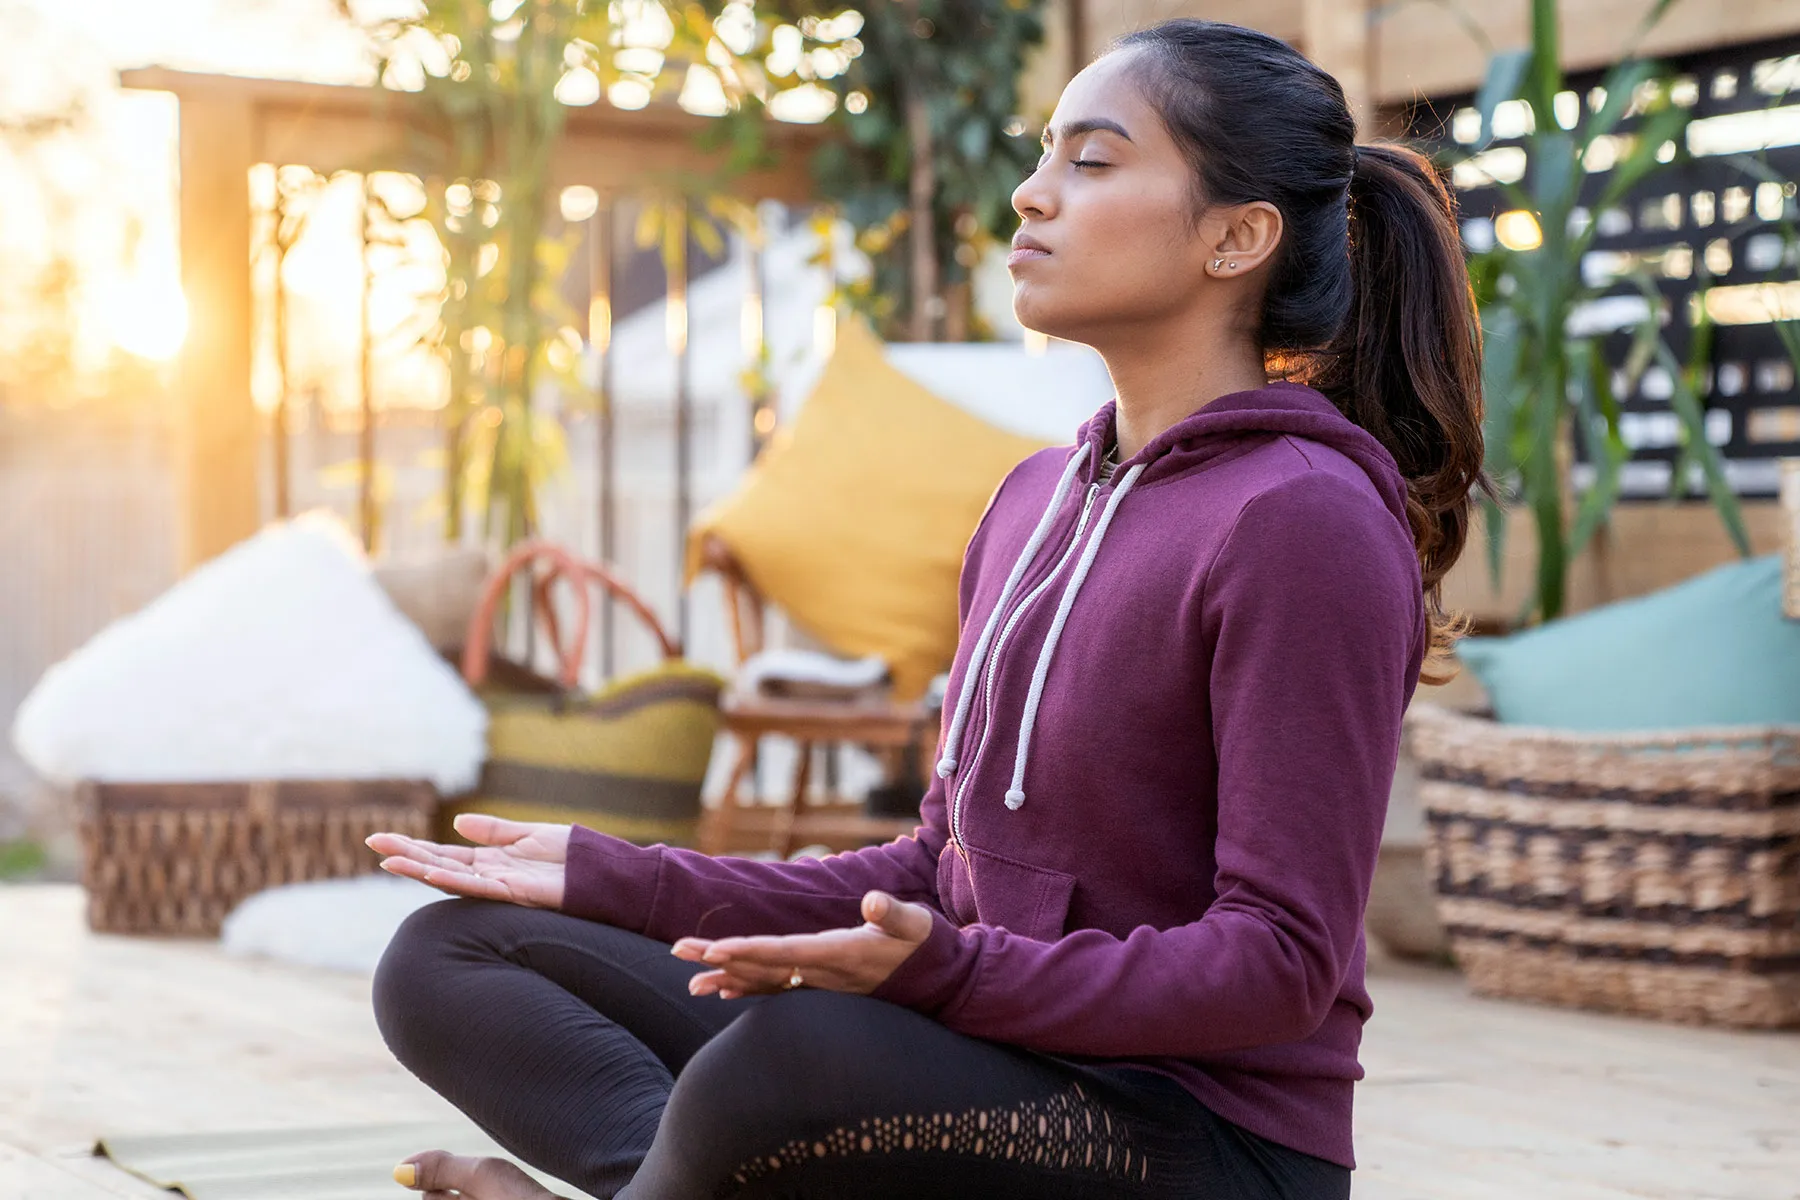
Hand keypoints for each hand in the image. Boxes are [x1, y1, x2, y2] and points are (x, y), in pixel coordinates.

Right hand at [367, 814, 569, 909]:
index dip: (413, 849)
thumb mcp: (527, 835)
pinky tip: (431, 872)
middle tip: (373, 843)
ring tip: (390, 861)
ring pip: (450, 878)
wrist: (603, 873)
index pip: (442, 855)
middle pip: (438, 865)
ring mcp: (499, 887)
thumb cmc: (571, 857)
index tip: (383, 840)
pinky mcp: (515, 893)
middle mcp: (488, 877)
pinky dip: (454, 880)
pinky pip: (479, 888)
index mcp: (489, 863)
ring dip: (419, 870)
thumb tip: (458, 824)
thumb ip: (494, 831)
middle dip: (406, 855)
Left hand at [671, 890, 933, 999]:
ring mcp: (820, 984)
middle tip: (679, 950)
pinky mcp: (821, 986)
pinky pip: (778, 989)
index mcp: (838, 954)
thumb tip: (871, 902)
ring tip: (690, 980)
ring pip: (765, 981)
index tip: (716, 948)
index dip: (749, 950)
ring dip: (727, 978)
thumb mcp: (913, 922)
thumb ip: (892, 913)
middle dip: (720, 960)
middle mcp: (822, 974)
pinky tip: (725, 990)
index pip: (785, 952)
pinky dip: (750, 988)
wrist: (936, 980)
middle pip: (762, 966)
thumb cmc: (922, 943)